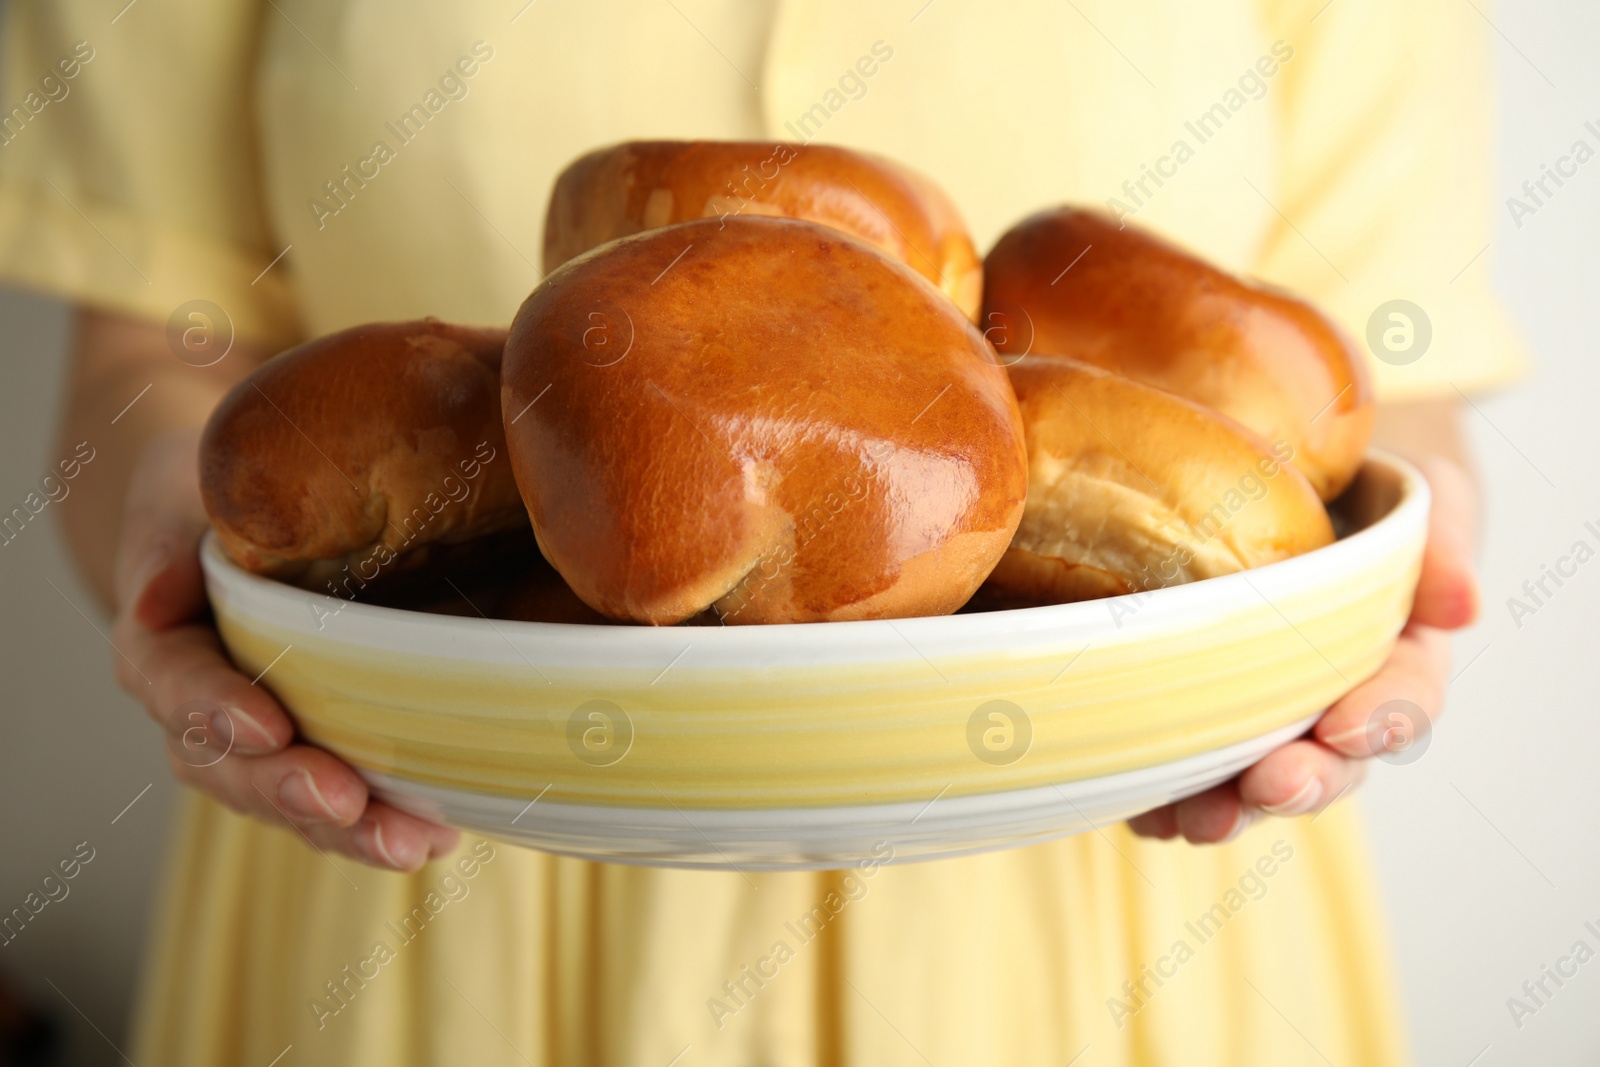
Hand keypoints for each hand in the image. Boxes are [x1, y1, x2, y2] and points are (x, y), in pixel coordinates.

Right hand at [110, 428, 459, 869]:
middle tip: (345, 801)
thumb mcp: (180, 493)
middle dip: (289, 790)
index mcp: (161, 644)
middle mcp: (202, 711)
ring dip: (346, 831)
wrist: (236, 522)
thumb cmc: (210, 499)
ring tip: (410, 844)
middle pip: (232, 767)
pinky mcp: (313, 754)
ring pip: (288, 801)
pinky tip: (440, 836)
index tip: (268, 726)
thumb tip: (152, 600)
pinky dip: (383, 824)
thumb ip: (166, 542)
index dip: (215, 710)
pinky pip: (339, 803)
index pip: (175, 683)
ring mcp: (258, 744)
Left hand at [1129, 456, 1478, 843]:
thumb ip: (1440, 541)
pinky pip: (1190, 767)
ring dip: (1230, 805)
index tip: (1346, 730)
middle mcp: (1336, 698)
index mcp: (1399, 651)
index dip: (1381, 720)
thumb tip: (1462, 607)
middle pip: (1332, 759)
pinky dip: (1166, 795)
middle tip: (1270, 788)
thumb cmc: (1363, 484)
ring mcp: (1269, 714)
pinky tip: (1140, 811)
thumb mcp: (1418, 489)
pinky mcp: (1204, 714)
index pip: (1404, 698)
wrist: (1296, 463)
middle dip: (1304, 781)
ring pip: (1258, 777)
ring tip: (1193, 822)